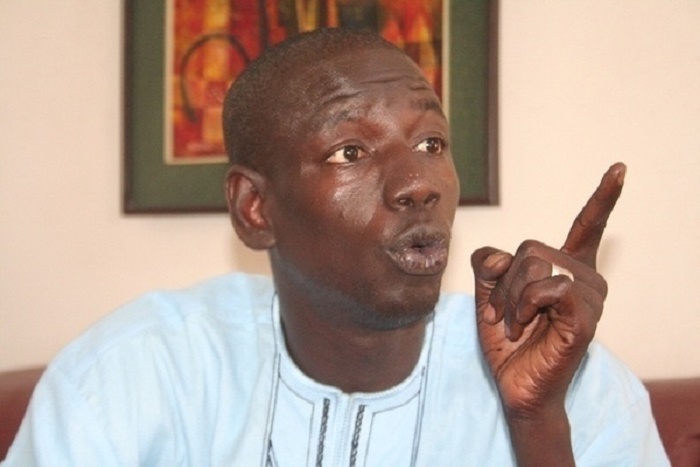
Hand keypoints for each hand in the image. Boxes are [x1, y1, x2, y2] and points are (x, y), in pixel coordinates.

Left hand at [471, 163, 625, 418]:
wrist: (515, 385)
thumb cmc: (507, 341)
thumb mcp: (489, 294)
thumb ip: (489, 265)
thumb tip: (499, 257)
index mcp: (567, 268)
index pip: (587, 226)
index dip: (602, 198)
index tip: (619, 168)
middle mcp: (585, 277)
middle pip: (530, 248)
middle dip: (502, 282)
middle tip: (502, 314)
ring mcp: (589, 296)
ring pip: (535, 264)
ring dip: (509, 297)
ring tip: (515, 324)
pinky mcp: (585, 316)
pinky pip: (547, 286)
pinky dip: (524, 305)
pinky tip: (525, 326)